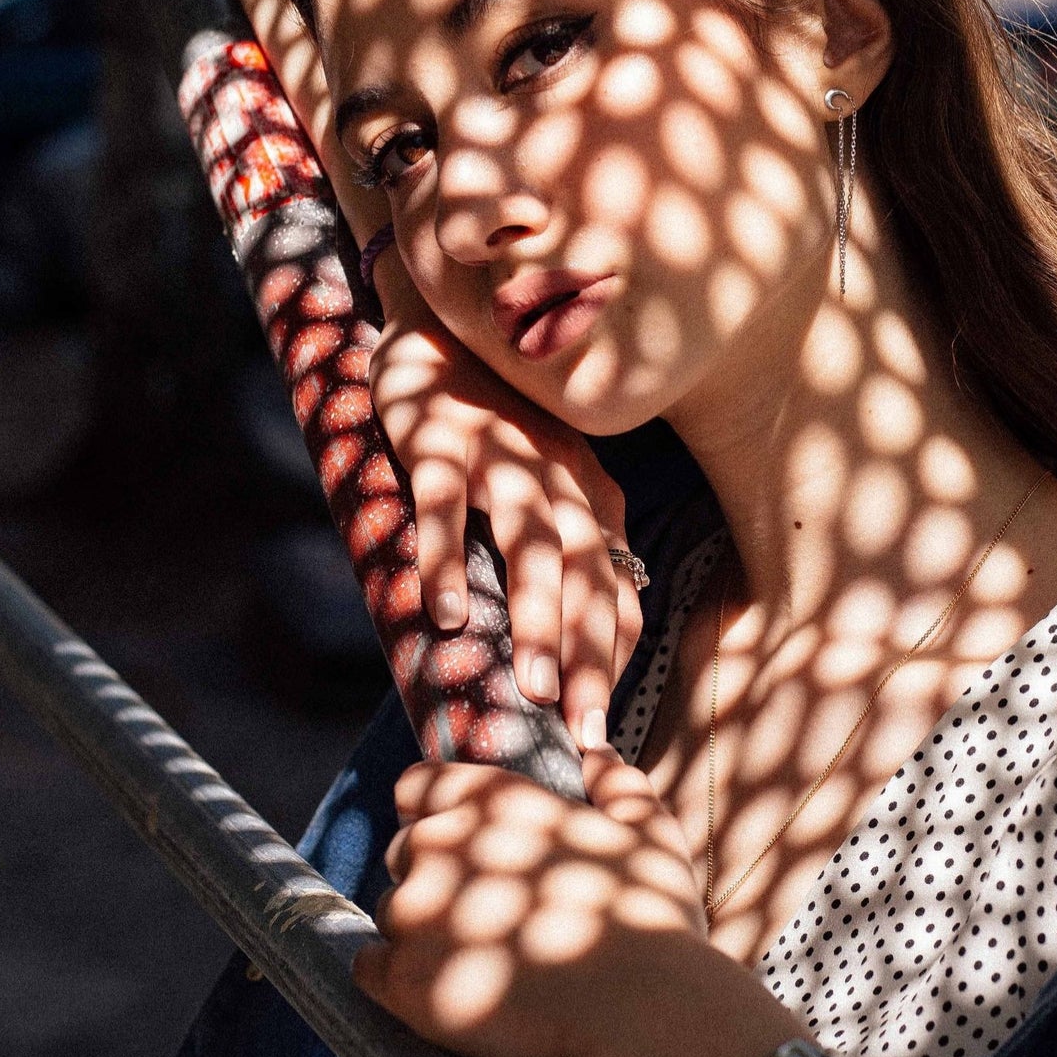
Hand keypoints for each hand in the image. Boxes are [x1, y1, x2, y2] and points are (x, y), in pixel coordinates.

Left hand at [353, 748, 708, 1056]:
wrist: (644, 1011)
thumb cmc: (651, 915)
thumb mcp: (648, 829)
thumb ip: (615, 781)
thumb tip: (597, 750)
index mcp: (492, 799)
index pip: (416, 785)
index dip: (434, 811)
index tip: (461, 844)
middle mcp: (441, 843)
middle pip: (404, 851)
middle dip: (433, 876)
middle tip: (483, 914)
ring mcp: (416, 912)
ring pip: (391, 912)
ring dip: (419, 932)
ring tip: (475, 962)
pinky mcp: (403, 980)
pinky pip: (369, 969)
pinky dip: (397, 979)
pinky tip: (445, 992)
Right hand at [369, 313, 644, 748]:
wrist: (444, 325)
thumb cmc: (497, 427)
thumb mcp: (547, 484)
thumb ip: (567, 551)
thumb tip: (583, 645)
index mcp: (590, 493)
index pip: (617, 585)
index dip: (614, 657)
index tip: (604, 731)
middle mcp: (559, 475)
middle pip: (587, 571)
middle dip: (591, 655)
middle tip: (586, 732)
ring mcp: (501, 455)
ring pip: (532, 542)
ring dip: (537, 615)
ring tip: (535, 688)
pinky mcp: (440, 440)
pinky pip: (446, 503)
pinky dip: (445, 558)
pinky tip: (439, 615)